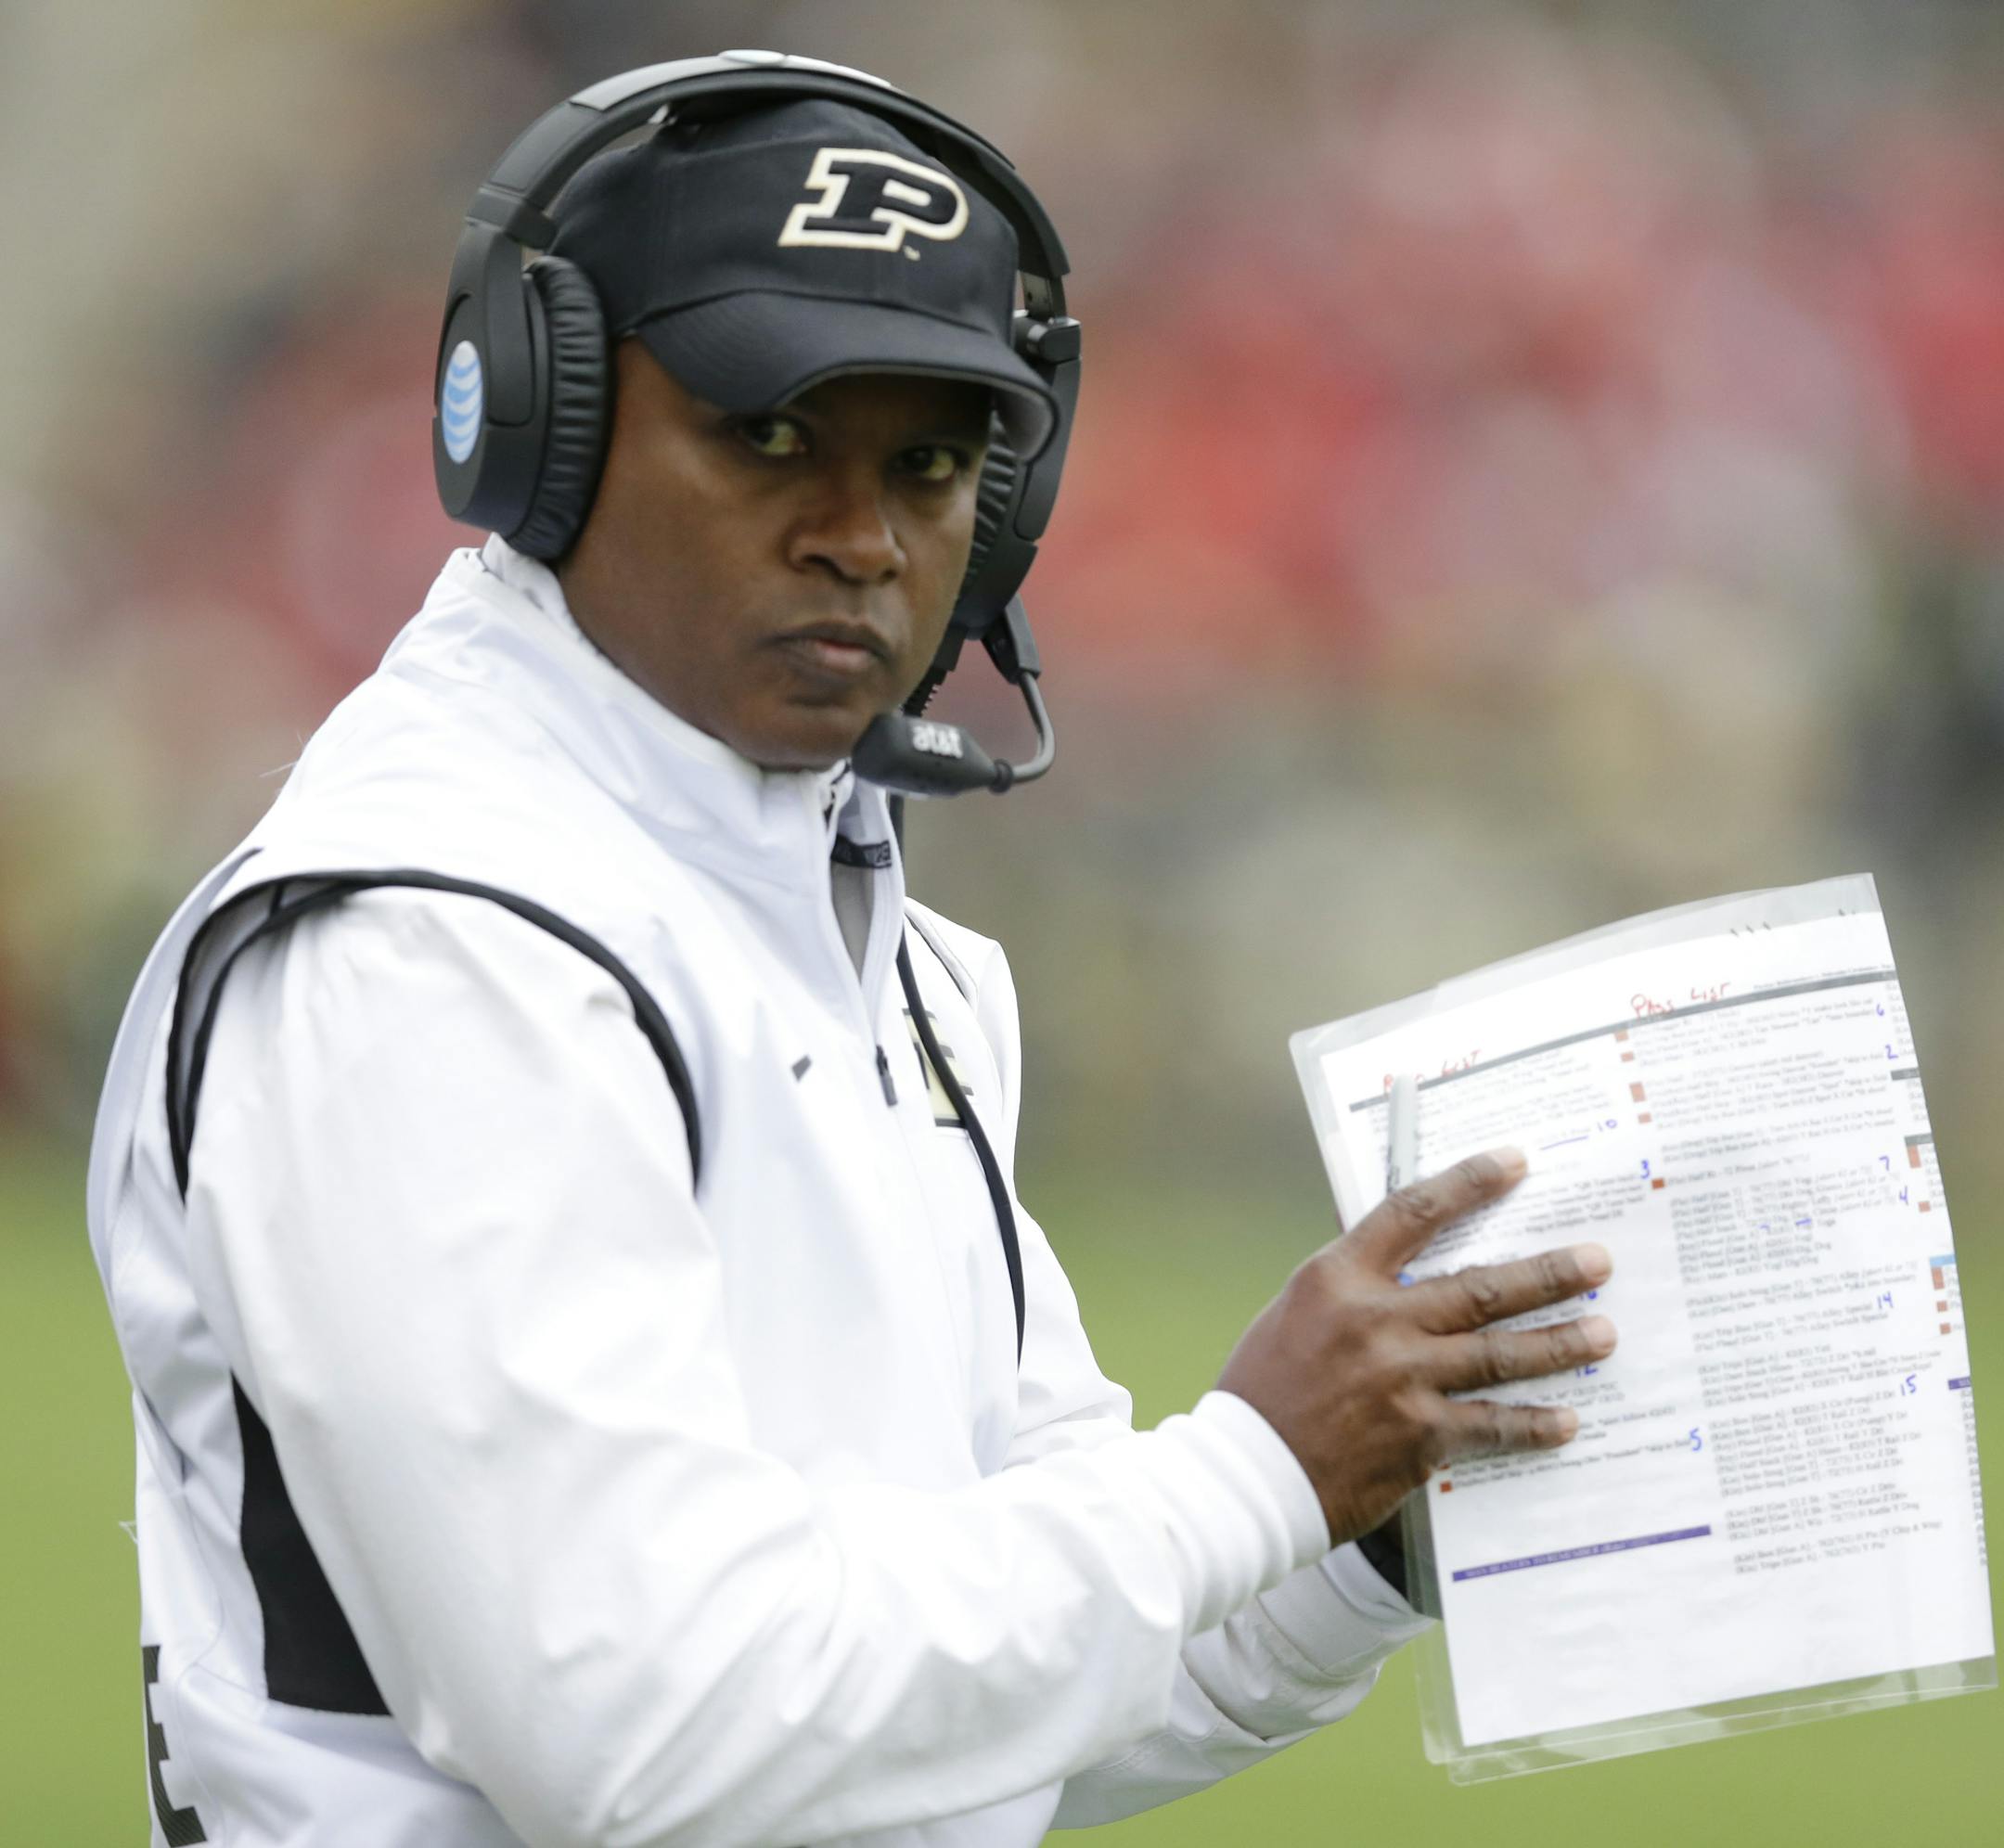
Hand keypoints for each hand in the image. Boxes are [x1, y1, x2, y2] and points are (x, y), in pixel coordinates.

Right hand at [1216, 1149, 1614, 1546]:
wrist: (1247, 1473)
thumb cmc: (1265, 1389)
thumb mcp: (1299, 1312)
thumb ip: (1356, 1288)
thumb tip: (1414, 1268)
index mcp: (1337, 1278)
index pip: (1414, 1212)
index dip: (1469, 1183)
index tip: (1515, 1164)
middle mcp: (1375, 1321)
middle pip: (1479, 1286)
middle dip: (1546, 1272)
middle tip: (1596, 1261)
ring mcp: (1402, 1380)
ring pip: (1499, 1354)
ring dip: (1559, 1342)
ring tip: (1603, 1333)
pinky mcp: (1418, 1437)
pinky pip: (1491, 1426)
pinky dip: (1533, 1424)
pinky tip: (1568, 1420)